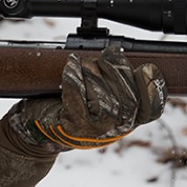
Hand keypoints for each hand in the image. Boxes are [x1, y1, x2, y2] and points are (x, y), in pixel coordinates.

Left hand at [13, 44, 165, 149]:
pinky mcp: (71, 127)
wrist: (34, 128)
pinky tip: (71, 65)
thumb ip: (116, 82)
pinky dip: (74, 78)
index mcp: (126, 121)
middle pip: (129, 101)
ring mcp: (92, 132)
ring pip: (105, 101)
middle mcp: (113, 130)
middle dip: (119, 72)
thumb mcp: (98, 96)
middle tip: (109, 54)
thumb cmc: (68, 107)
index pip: (151, 109)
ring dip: (96, 74)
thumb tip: (125, 55)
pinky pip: (77, 99)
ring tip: (87, 63)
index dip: (152, 87)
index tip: (145, 66)